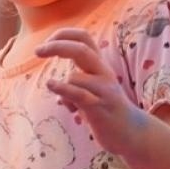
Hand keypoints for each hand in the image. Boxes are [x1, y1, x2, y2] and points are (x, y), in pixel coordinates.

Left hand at [35, 28, 138, 145]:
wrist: (132, 133)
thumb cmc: (107, 111)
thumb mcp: (91, 90)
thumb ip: (75, 81)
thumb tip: (51, 84)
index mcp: (99, 66)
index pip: (84, 37)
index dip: (63, 35)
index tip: (46, 43)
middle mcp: (103, 74)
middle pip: (81, 49)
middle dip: (56, 46)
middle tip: (37, 52)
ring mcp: (103, 90)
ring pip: (76, 76)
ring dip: (61, 86)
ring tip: (63, 101)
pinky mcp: (99, 108)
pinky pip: (78, 94)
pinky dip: (62, 89)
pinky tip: (51, 86)